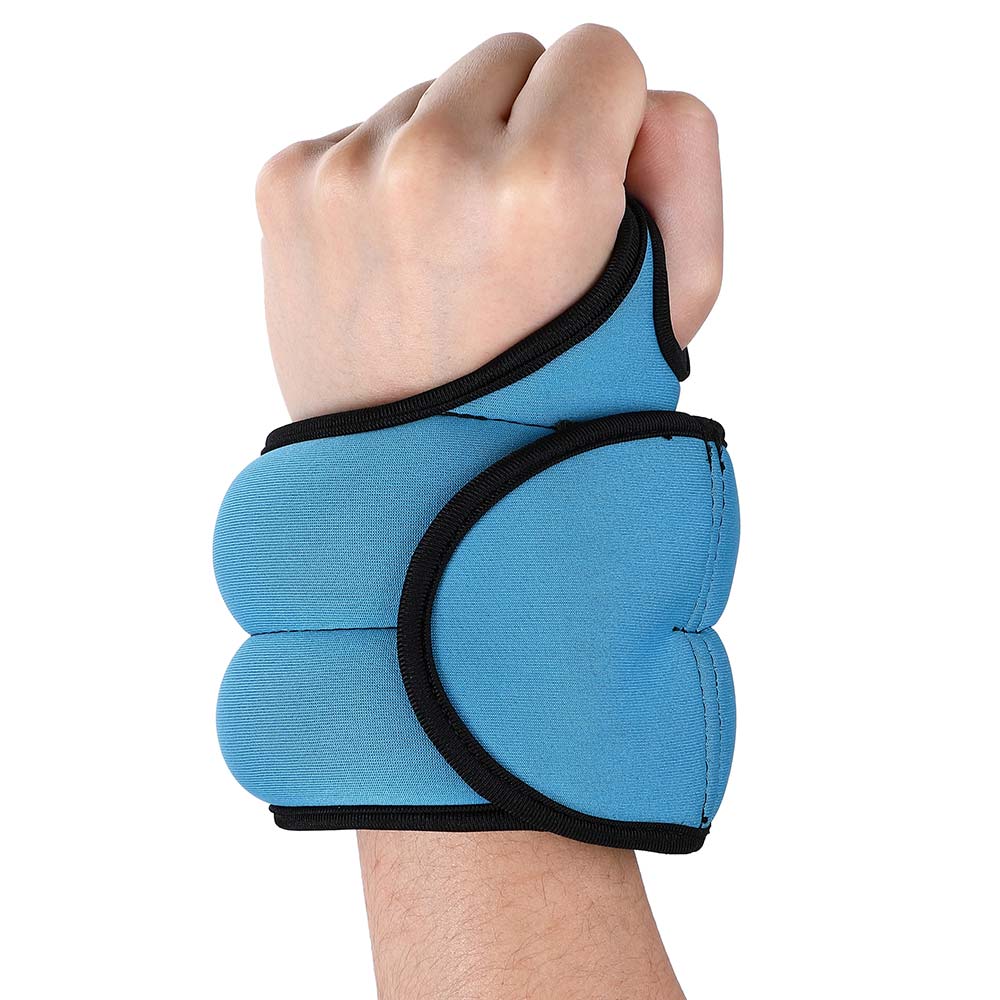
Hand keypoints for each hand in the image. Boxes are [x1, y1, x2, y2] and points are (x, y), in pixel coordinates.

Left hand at [254, 24, 722, 420]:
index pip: (600, 51)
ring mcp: (346, 174)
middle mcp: (434, 162)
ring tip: (451, 271)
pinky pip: (363, 135)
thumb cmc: (552, 407)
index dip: (606, 124)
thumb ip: (686, 162)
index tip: (585, 197)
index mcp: (543, 188)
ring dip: (451, 159)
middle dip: (526, 131)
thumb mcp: (670, 309)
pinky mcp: (285, 187)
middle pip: (509, 58)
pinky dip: (386, 185)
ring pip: (430, 96)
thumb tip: (636, 93)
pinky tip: (397, 270)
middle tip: (515, 245)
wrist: (419, 486)